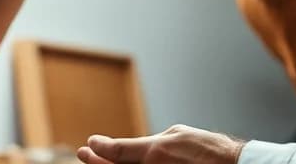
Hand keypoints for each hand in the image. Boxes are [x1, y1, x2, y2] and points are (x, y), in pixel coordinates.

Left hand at [77, 125, 243, 163]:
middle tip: (85, 154)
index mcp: (154, 154)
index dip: (99, 148)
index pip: (116, 152)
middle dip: (98, 163)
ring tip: (99, 162)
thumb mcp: (177, 135)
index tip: (90, 144)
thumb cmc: (210, 151)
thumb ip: (152, 143)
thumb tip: (136, 147)